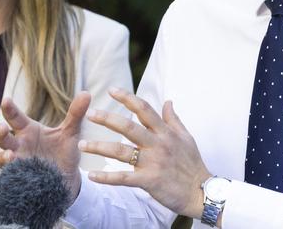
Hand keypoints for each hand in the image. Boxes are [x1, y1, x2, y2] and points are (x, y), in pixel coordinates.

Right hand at [0, 91, 91, 201]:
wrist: (68, 178)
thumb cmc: (65, 151)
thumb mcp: (71, 132)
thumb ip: (76, 114)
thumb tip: (86, 93)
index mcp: (28, 130)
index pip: (15, 117)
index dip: (9, 109)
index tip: (6, 100)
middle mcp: (19, 146)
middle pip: (2, 138)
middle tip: (3, 128)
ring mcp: (18, 163)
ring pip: (0, 159)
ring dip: (3, 156)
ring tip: (10, 154)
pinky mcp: (20, 178)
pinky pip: (11, 177)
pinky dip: (11, 174)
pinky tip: (16, 173)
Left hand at [80, 88, 211, 218]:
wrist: (201, 192)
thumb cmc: (193, 164)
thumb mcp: (186, 137)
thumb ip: (173, 119)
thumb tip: (167, 101)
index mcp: (165, 132)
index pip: (144, 110)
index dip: (128, 98)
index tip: (112, 90)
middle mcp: (158, 144)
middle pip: (129, 127)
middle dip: (108, 119)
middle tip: (90, 114)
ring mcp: (153, 162)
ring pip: (121, 151)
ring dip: (99, 147)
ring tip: (81, 145)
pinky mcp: (149, 181)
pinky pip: (123, 178)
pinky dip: (107, 177)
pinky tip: (92, 175)